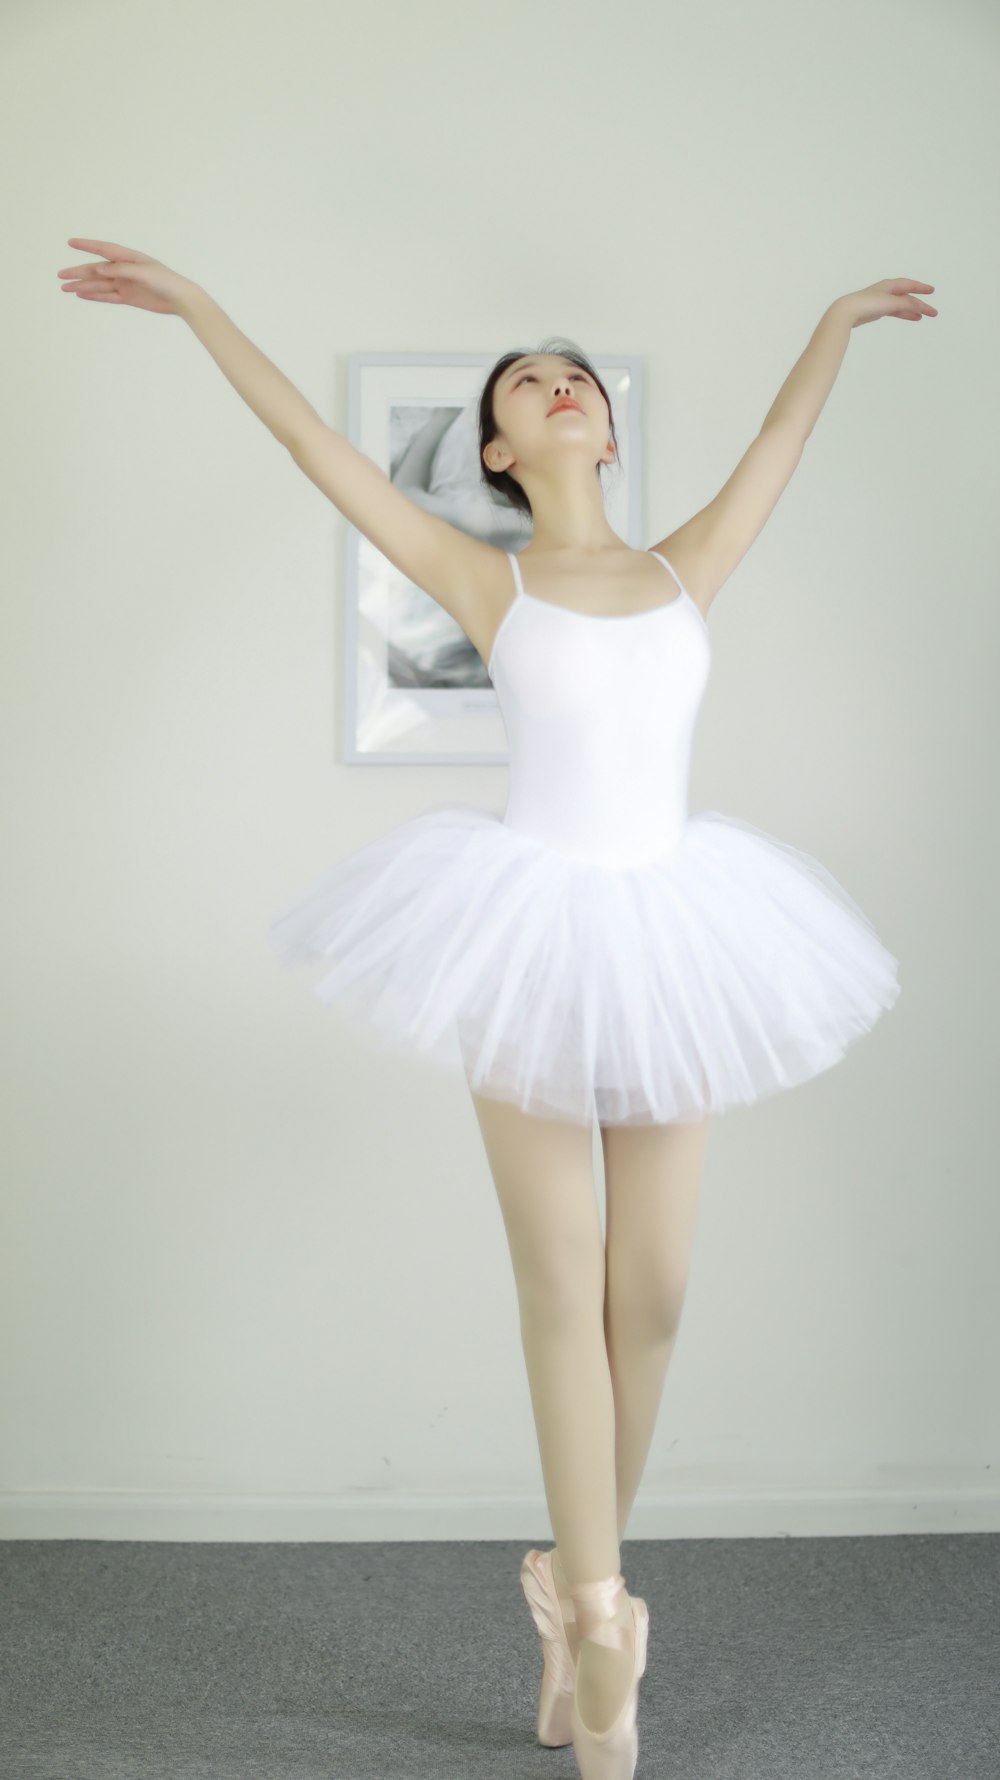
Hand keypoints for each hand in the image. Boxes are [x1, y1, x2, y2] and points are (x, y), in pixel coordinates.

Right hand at [55, 238, 200, 316]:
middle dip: (78, 272)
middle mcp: (124, 269)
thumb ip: (121, 270)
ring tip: (65, 288)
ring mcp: (125, 284)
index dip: (87, 246)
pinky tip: (81, 295)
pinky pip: (108, 296)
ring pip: (99, 285)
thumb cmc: (165, 281)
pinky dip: (94, 296)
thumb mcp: (143, 272)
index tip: (70, 242)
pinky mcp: (128, 297)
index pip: (103, 249)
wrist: (181, 299)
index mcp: (128, 257)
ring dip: (82, 286)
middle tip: (60, 275)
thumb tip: (99, 270)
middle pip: (96, 270)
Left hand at [836, 278, 937, 328]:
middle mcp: (886, 291)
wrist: (847, 312)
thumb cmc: (867, 304)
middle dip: (920, 304)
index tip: (932, 291)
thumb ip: (907, 305)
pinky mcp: (876, 311)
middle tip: (933, 312)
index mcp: (890, 285)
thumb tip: (920, 308)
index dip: (921, 288)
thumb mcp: (891, 303)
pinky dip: (904, 314)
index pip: (909, 284)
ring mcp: (881, 302)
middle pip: (907, 297)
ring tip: (923, 316)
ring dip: (913, 311)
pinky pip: (895, 312)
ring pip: (901, 306)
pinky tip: (911, 317)